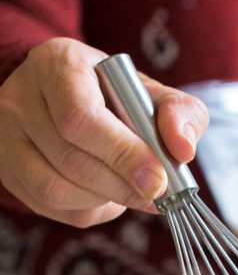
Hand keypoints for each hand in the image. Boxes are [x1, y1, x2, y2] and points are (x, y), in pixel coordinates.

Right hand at [0, 37, 207, 226]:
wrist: (66, 97)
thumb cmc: (115, 95)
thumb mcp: (150, 91)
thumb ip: (179, 112)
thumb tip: (183, 149)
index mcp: (56, 64)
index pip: (81, 118)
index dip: (123, 154)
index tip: (158, 179)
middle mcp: (20, 98)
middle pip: (70, 159)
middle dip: (122, 185)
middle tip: (156, 193)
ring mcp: (6, 136)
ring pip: (55, 189)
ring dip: (105, 199)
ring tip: (133, 190)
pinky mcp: (7, 170)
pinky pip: (49, 206)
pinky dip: (89, 209)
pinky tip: (108, 196)